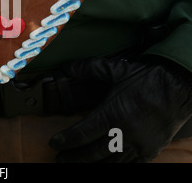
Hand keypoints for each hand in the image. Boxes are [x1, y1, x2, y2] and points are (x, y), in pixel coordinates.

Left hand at [50, 56, 191, 162]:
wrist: (180, 86)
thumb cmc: (148, 78)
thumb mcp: (116, 69)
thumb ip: (89, 68)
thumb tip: (67, 66)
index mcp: (114, 113)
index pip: (83, 133)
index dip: (66, 140)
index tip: (54, 143)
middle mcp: (125, 133)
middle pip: (93, 152)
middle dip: (74, 157)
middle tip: (59, 159)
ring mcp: (139, 144)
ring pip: (110, 162)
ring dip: (91, 164)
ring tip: (76, 164)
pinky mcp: (151, 150)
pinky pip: (130, 165)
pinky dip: (114, 166)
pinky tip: (104, 164)